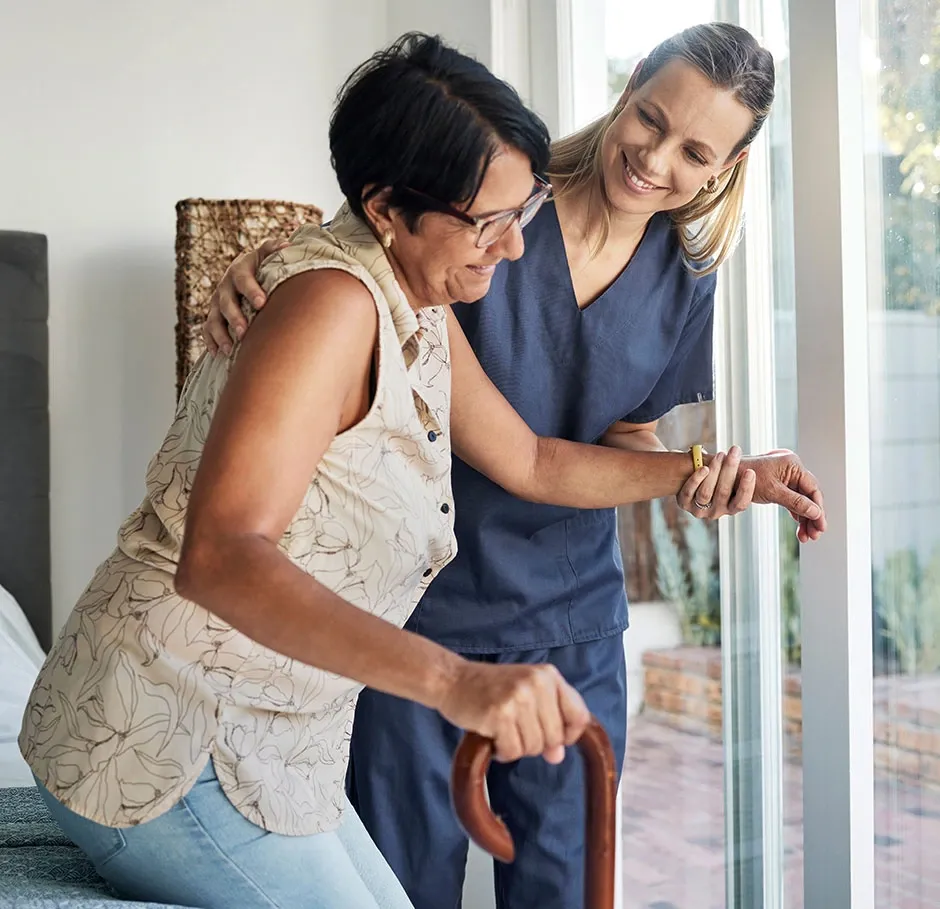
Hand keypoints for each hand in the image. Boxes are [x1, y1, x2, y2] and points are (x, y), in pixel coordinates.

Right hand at [201, 237, 286, 355]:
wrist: (246, 273)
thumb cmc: (262, 267)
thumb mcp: (267, 255)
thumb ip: (274, 249)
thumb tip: (288, 245)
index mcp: (240, 270)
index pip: (244, 279)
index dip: (251, 290)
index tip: (262, 303)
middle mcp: (225, 286)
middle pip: (226, 302)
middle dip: (234, 318)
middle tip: (244, 332)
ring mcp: (217, 302)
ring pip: (214, 319)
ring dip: (221, 334)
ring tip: (230, 349)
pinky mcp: (213, 316)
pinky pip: (207, 330)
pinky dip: (210, 342)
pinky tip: (217, 354)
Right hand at [436, 661, 590, 764]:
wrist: (453, 679)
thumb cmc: (491, 688)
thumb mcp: (527, 694)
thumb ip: (548, 720)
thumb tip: (558, 756)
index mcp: (549, 675)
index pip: (579, 716)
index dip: (568, 735)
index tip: (552, 737)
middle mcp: (537, 684)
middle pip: (555, 737)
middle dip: (536, 743)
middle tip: (515, 728)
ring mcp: (518, 698)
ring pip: (534, 747)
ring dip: (517, 747)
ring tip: (502, 729)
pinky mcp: (499, 715)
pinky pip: (513, 752)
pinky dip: (502, 752)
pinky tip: (492, 736)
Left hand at [677, 445, 754, 520]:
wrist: (689, 480)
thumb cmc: (718, 478)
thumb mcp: (732, 479)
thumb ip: (742, 473)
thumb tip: (770, 458)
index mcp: (731, 508)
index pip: (741, 503)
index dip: (746, 488)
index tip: (750, 471)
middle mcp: (716, 512)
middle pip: (723, 493)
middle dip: (730, 470)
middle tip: (734, 451)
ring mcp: (699, 510)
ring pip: (706, 493)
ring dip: (714, 471)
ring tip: (720, 454)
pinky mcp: (684, 503)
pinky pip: (689, 492)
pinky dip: (696, 479)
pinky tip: (703, 468)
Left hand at [742, 449, 826, 542]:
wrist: (725, 475)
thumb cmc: (745, 478)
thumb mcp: (772, 492)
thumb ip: (795, 502)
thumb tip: (816, 513)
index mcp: (793, 465)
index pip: (813, 490)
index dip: (818, 510)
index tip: (820, 527)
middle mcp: (793, 469)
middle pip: (809, 496)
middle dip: (812, 517)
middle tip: (814, 536)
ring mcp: (786, 477)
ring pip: (802, 500)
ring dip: (805, 518)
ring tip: (806, 537)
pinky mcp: (780, 485)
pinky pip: (793, 500)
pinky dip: (795, 513)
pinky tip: (799, 528)